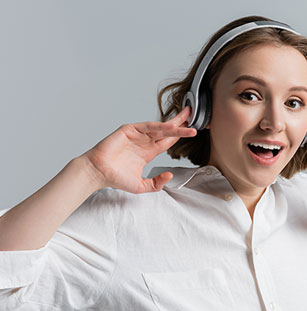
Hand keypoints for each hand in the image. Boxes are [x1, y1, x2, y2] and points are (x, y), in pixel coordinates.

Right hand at [81, 107, 196, 192]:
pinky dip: (160, 126)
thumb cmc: (115, 178)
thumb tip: (170, 176)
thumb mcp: (142, 185)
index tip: (194, 130)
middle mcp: (145, 141)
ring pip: (160, 127)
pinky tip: (171, 126)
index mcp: (148, 152)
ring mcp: (138, 135)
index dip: (181, 135)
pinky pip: (148, 126)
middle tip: (193, 114)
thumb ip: (157, 183)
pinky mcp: (129, 130)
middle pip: (167, 130)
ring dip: (174, 124)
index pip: (169, 141)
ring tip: (188, 120)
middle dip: (181, 122)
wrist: (98, 173)